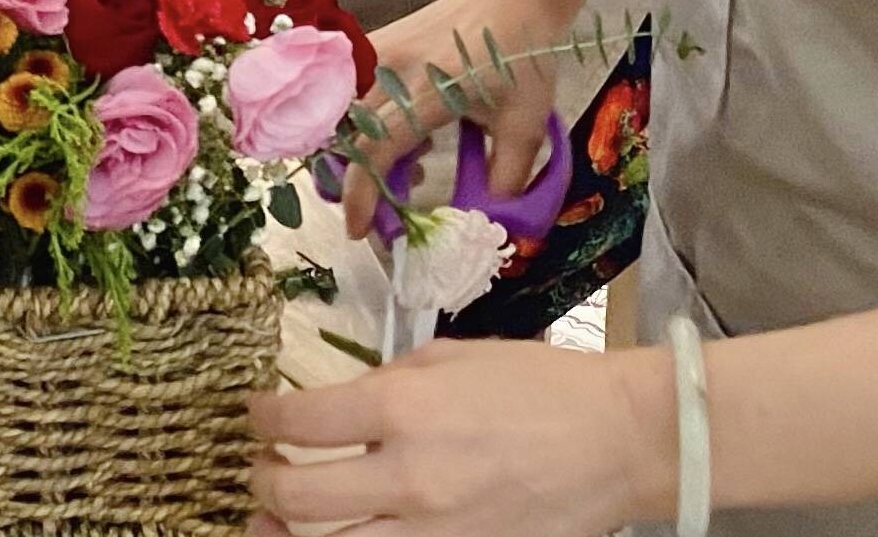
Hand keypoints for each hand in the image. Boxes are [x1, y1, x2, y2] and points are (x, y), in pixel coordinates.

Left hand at [248, 338, 669, 536]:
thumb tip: (340, 406)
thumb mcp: (450, 358)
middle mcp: (409, 478)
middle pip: (296, 499)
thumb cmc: (540, 386)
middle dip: (262, 483)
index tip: (258, 414)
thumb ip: (386, 383)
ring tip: (276, 522)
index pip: (298, 422)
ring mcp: (436, 533)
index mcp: (403, 411)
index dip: (263, 418)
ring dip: (288, 534)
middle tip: (261, 471)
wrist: (619, 440)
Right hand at [340, 0, 561, 239]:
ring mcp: (379, 52)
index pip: (375, 151)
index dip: (361, 195)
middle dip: (360, 182)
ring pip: (346, 117)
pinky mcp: (376, 44)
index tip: (360, 231)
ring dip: (366, 153)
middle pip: (349, 139)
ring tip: (413, 166)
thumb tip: (487, 221)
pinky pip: (353, 93)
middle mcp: (392, 69)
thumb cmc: (522, 57)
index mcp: (429, 91)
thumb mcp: (525, 123)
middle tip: (387, 209)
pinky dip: (370, 124)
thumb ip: (506, 175)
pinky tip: (410, 133)